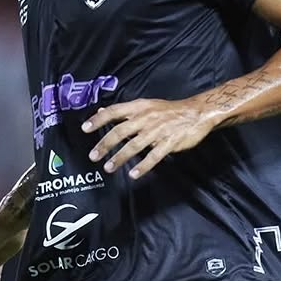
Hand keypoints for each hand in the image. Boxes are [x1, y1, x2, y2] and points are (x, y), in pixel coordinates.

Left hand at [81, 97, 213, 178]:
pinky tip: (133, 174)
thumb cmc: (168, 111)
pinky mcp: (169, 143)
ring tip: (108, 167)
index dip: (99, 119)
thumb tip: (101, 111)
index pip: (114, 111)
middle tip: (93, 156)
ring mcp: (157, 131)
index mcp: (139, 107)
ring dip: (120, 157)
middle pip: (120, 131)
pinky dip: (143, 166)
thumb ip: (123, 111)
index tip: (85, 128)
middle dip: (105, 144)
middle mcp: (146, 118)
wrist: (195, 113)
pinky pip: (154, 156)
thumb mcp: (145, 106)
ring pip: (134, 145)